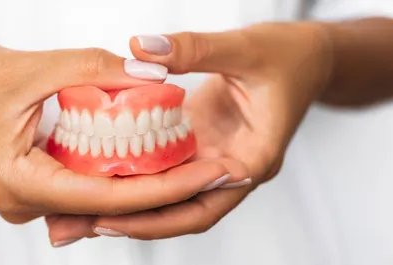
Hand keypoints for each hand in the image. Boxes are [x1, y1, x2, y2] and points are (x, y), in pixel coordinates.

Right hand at [0, 40, 243, 230]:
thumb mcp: (33, 68)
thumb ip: (97, 70)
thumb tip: (156, 74)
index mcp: (18, 185)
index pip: (108, 198)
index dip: (166, 186)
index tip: (209, 173)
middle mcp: (22, 202)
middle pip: (108, 204)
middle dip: (162, 186)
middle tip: (213, 165)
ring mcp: (24, 196)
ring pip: (96, 195)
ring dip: (139, 178)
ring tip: (190, 159)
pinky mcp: (29, 182)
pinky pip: (80, 182)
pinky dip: (112, 169)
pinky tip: (147, 152)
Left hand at [47, 22, 331, 240]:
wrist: (307, 56)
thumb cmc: (287, 54)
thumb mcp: (243, 48)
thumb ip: (194, 49)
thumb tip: (140, 48)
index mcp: (253, 158)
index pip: (205, 203)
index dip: (161, 217)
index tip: (115, 216)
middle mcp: (232, 168)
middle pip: (182, 210)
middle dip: (136, 222)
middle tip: (86, 224)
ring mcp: (215, 159)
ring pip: (172, 195)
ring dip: (133, 204)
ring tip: (85, 210)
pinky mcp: (202, 144)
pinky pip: (168, 167)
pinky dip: (139, 173)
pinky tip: (104, 170)